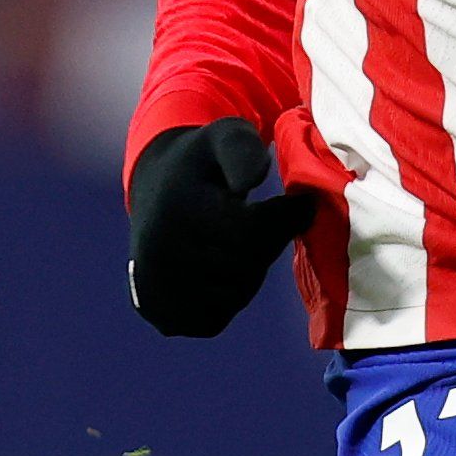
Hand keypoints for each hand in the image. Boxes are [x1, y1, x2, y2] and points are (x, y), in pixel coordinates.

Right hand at [128, 118, 321, 337]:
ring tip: (239, 243)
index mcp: (176, 208)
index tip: (302, 204)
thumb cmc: (200, 165)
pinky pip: (216, 317)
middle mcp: (159, 253)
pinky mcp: (161, 314)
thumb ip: (242, 148)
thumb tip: (252, 180)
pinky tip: (221, 269)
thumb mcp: (222, 137)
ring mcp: (157, 289)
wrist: (153, 194)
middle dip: (268, 243)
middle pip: (246, 264)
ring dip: (249, 272)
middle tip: (267, 222)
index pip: (253, 231)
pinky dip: (228, 298)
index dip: (288, 217)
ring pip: (234, 295)